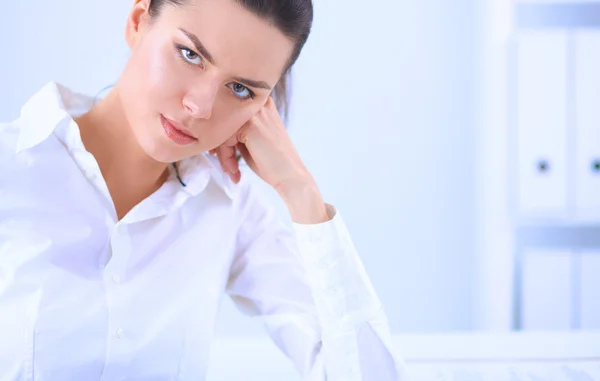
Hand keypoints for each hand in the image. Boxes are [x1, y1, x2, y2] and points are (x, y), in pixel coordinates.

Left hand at [211, 97, 328, 223]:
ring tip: (232, 170)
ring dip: (223, 154)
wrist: (290, 175)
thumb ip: (235, 130)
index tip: (219, 153)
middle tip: (227, 165)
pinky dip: (226, 157)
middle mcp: (258, 102)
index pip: (229, 114)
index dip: (222, 135)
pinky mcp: (250, 125)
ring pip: (222, 130)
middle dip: (221, 146)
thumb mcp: (251, 139)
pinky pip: (225, 139)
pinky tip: (234, 169)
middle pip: (224, 120)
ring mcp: (255, 112)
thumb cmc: (272, 161)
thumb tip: (211, 131)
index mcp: (261, 102)